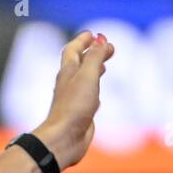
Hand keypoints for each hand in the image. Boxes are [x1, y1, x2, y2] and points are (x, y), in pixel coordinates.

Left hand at [32, 31, 115, 169]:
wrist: (63, 138)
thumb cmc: (73, 107)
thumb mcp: (87, 76)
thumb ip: (95, 57)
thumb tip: (100, 40)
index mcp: (68, 72)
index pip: (72, 51)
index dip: (82, 41)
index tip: (92, 34)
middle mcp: (68, 84)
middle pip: (79, 63)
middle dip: (93, 53)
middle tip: (109, 48)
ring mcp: (73, 99)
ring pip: (83, 80)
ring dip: (94, 69)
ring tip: (105, 64)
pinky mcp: (79, 113)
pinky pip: (87, 97)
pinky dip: (94, 89)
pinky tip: (98, 93)